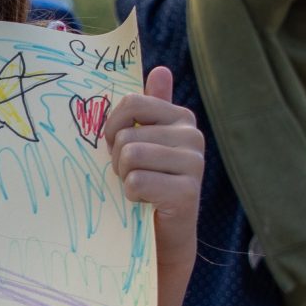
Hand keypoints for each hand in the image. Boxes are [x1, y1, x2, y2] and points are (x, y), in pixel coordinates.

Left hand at [103, 65, 201, 256]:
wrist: (163, 235)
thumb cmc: (147, 183)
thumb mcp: (144, 142)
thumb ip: (150, 107)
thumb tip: (161, 70)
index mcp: (181, 118)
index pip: (131, 102)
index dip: (111, 127)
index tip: (114, 145)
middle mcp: (192, 136)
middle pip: (126, 134)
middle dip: (117, 159)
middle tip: (130, 175)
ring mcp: (194, 163)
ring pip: (130, 156)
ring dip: (123, 177)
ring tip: (137, 188)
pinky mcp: (188, 191)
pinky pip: (137, 182)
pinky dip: (131, 195)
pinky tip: (145, 202)